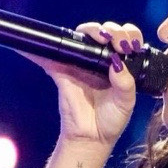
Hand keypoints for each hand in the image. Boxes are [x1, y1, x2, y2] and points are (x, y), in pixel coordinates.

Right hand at [34, 21, 142, 149]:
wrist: (91, 137)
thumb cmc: (111, 120)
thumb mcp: (126, 102)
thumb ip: (125, 83)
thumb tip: (117, 61)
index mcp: (119, 64)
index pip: (125, 39)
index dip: (127, 35)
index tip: (126, 46)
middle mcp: (101, 59)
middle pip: (105, 32)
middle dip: (111, 29)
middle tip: (112, 41)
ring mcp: (81, 63)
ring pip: (82, 37)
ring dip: (89, 30)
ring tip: (97, 36)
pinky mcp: (62, 71)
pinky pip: (51, 58)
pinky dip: (42, 50)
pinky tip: (39, 45)